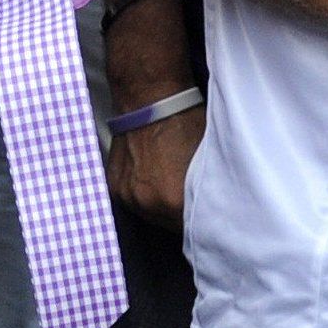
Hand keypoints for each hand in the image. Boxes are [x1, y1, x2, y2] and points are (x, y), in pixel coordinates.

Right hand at [105, 99, 204, 230]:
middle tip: (190, 197)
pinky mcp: (114, 185)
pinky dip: (143, 193)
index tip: (208, 215)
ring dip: (160, 206)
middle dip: (180, 215)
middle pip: (169, 225)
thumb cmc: (185, 123)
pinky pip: (133, 200)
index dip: (202, 222)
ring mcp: (126, 195)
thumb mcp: (206, 162)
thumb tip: (212, 208)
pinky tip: (154, 177)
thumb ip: (205, 192)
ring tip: (170, 184)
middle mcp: (146, 203)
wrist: (151, 97)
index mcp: (173, 202)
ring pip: (150, 214)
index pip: (193, 231)